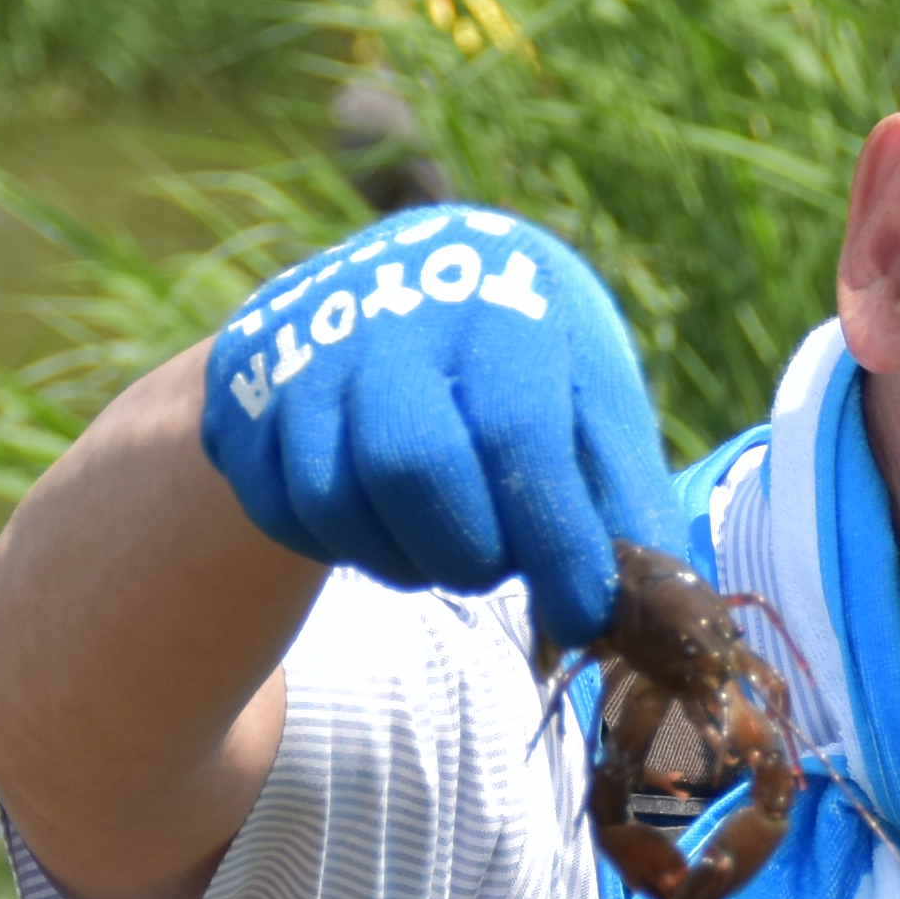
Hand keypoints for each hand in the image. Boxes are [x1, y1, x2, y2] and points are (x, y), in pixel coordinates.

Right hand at [201, 206, 671, 658]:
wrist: (398, 284)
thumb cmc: (524, 363)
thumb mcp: (592, 403)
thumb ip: (626, 497)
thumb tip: (658, 606)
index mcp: (499, 297)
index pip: (519, 432)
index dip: (555, 541)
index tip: (581, 614)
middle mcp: (390, 305)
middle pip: (409, 465)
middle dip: (466, 552)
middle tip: (495, 568)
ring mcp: (303, 341)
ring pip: (332, 498)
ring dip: (399, 559)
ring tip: (443, 544)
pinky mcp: (241, 383)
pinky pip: (276, 506)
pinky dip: (334, 545)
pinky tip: (380, 524)